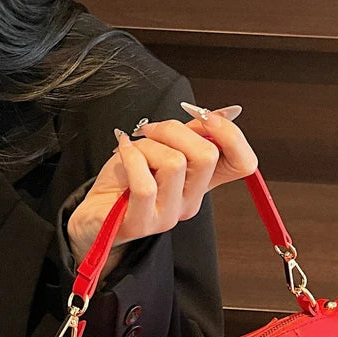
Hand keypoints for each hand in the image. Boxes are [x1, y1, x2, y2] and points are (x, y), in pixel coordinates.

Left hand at [66, 103, 257, 271]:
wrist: (94, 215)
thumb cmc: (124, 181)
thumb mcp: (160, 148)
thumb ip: (190, 133)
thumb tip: (227, 112)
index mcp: (200, 184)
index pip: (243, 164)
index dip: (232, 135)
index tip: (206, 118)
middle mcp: (190, 202)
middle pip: (207, 155)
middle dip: (174, 129)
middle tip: (149, 131)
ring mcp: (168, 216)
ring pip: (175, 164)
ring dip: (148, 145)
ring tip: (132, 149)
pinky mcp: (142, 224)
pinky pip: (145, 184)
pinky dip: (131, 157)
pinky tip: (122, 152)